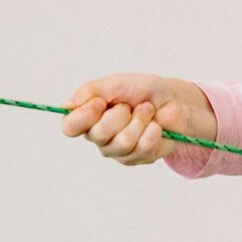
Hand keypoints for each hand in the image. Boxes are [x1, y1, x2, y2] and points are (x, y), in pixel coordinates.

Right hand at [62, 74, 216, 165]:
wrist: (174, 100)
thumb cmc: (143, 91)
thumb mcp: (116, 83)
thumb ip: (91, 91)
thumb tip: (67, 104)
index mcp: (89, 117)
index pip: (70, 127)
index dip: (84, 116)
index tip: (100, 103)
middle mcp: (100, 137)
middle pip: (98, 135)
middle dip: (119, 115)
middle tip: (130, 105)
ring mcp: (119, 150)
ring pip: (123, 142)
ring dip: (139, 121)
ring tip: (147, 111)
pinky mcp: (139, 158)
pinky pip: (143, 148)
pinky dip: (153, 131)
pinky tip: (156, 125)